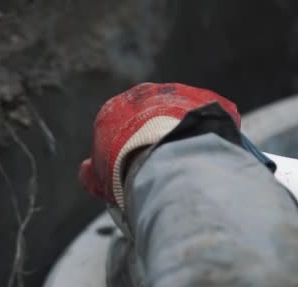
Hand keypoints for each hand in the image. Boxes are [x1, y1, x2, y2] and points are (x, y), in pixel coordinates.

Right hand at [79, 83, 240, 207]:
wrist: (168, 158)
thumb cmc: (127, 170)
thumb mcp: (100, 180)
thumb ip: (92, 174)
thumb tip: (86, 172)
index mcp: (114, 109)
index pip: (119, 128)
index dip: (128, 150)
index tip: (137, 169)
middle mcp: (144, 95)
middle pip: (151, 117)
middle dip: (157, 137)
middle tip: (165, 167)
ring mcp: (178, 94)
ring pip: (181, 115)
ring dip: (184, 133)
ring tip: (189, 161)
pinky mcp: (207, 100)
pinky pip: (210, 117)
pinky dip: (210, 134)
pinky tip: (208, 154)